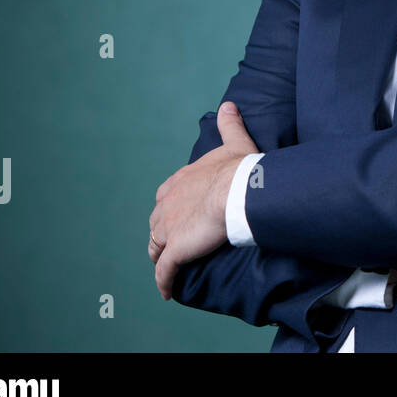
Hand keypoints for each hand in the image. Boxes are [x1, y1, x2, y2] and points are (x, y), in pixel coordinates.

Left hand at [149, 101, 260, 299]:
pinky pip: (164, 271)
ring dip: (159, 257)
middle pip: (157, 223)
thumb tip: (228, 104)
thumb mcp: (234, 142)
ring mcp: (168, 229)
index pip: (166, 196)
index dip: (171, 207)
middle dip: (162, 233)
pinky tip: (167, 291)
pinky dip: (164, 282)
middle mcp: (167, 205)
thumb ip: (229, 124)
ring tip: (167, 268)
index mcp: (179, 183)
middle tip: (173, 243)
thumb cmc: (240, 169)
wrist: (239, 191)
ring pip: (156, 247)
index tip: (178, 214)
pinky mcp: (175, 250)